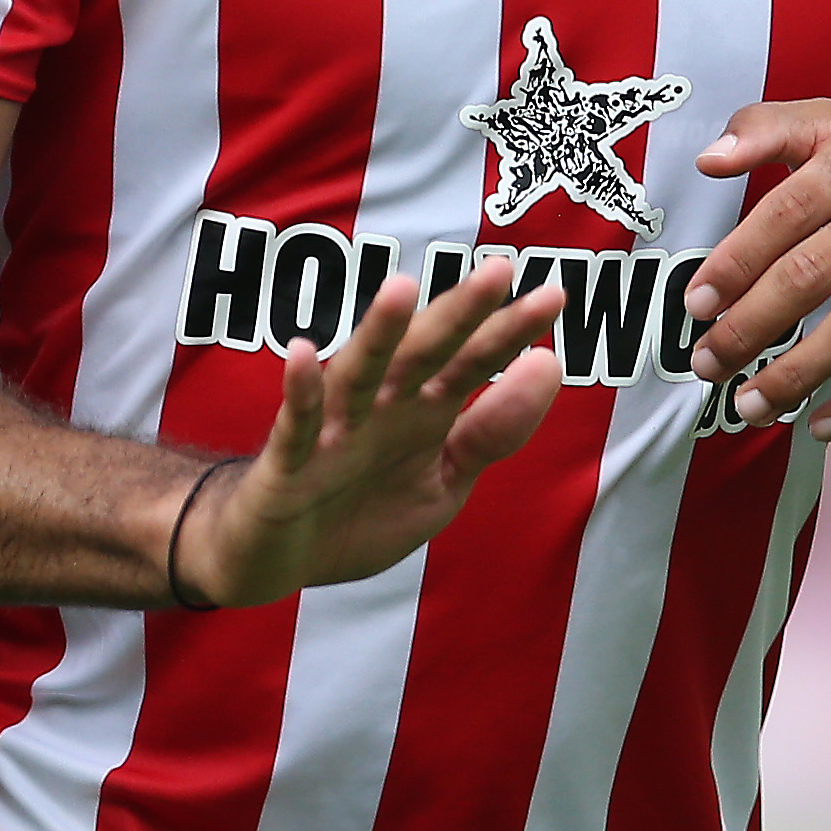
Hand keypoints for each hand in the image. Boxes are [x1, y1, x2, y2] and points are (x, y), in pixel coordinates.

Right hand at [174, 259, 567, 604]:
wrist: (276, 560)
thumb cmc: (359, 511)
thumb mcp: (444, 484)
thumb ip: (492, 432)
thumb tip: (548, 366)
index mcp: (422, 411)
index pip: (473, 363)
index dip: (510, 332)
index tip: (554, 296)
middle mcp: (380, 408)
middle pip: (423, 354)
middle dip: (459, 315)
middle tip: (498, 271)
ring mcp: (332, 431)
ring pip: (359, 375)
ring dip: (378, 335)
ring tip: (401, 289)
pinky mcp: (287, 463)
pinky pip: (296, 425)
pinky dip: (300, 392)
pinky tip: (302, 354)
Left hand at [671, 101, 830, 433]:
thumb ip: (769, 129)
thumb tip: (708, 158)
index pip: (788, 210)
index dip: (737, 259)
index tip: (696, 303)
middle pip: (814, 272)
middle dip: (751, 325)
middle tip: (707, 362)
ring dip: (795, 375)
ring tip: (747, 405)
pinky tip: (817, 426)